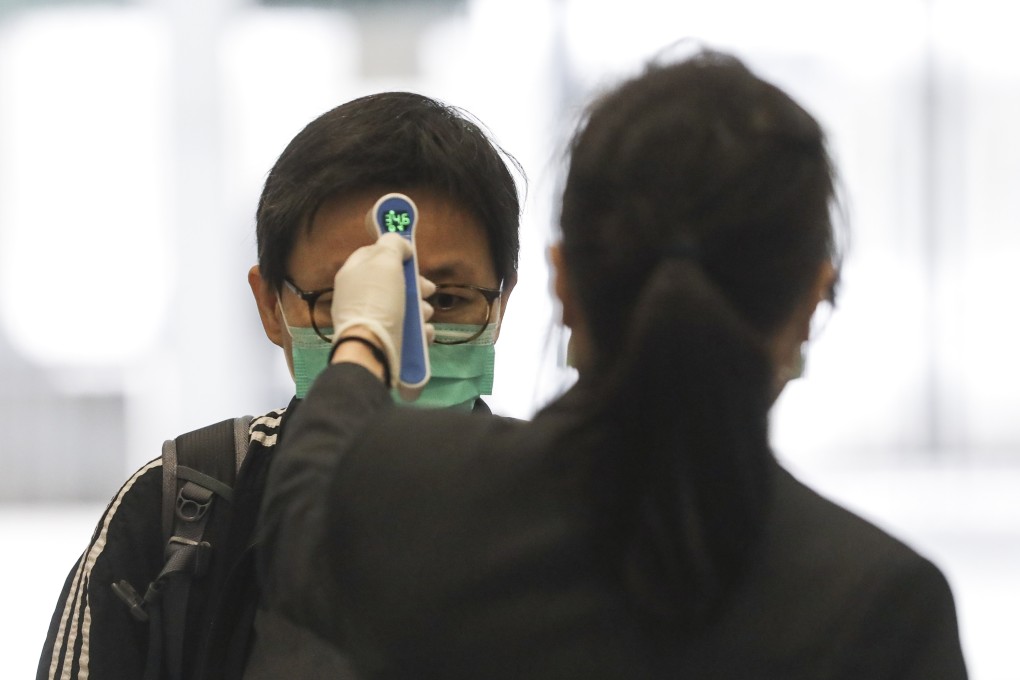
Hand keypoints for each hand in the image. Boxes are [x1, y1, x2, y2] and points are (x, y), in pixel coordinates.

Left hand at [330, 234, 434, 385]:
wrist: (372, 349)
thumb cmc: (377, 301)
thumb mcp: (385, 261)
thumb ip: (393, 245)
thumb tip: (401, 244)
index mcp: (353, 274)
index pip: (372, 253)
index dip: (393, 251)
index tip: (411, 256)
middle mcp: (359, 297)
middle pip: (392, 282)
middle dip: (415, 284)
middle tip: (428, 289)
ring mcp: (371, 321)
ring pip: (403, 308)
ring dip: (420, 309)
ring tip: (425, 315)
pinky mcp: (383, 341)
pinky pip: (406, 331)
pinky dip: (418, 331)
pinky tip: (423, 332)